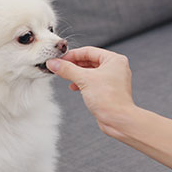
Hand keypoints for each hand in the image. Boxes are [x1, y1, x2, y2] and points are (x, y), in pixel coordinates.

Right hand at [48, 46, 171, 171]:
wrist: (118, 120)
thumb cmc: (109, 99)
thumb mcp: (84, 80)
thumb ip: (67, 69)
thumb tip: (54, 63)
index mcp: (114, 59)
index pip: (88, 51)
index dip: (72, 55)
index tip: (59, 59)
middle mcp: (115, 67)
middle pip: (89, 61)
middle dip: (73, 65)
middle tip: (60, 67)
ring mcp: (112, 79)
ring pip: (90, 72)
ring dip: (77, 74)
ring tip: (65, 77)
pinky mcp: (108, 90)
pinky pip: (92, 82)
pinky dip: (82, 83)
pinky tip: (74, 87)